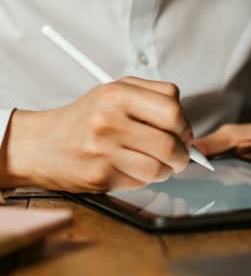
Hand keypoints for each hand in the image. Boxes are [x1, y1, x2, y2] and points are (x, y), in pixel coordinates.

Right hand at [1, 77, 191, 191]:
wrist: (39, 145)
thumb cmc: (83, 120)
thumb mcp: (113, 94)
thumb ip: (152, 100)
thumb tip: (186, 129)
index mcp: (117, 94)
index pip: (172, 109)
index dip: (185, 126)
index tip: (183, 134)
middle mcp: (109, 120)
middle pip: (170, 143)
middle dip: (182, 155)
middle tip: (179, 157)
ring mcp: (103, 150)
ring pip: (159, 168)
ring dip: (166, 171)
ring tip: (156, 164)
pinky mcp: (100, 176)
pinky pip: (141, 182)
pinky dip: (145, 179)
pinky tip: (132, 169)